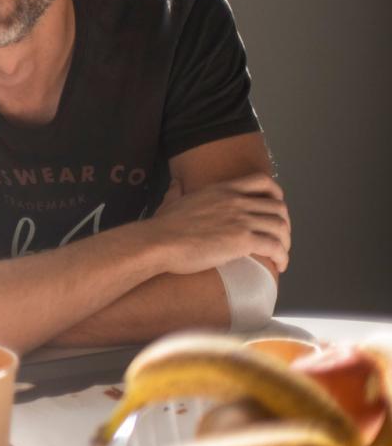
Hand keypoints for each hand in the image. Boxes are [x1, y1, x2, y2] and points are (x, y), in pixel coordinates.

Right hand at [148, 173, 290, 274]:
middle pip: (278, 206)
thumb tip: (175, 184)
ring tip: (281, 255)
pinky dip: (282, 257)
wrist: (160, 241)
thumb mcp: (172, 200)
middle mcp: (235, 200)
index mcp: (222, 189)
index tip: (277, 208)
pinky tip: (279, 265)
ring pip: (280, 227)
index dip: (277, 194)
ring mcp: (240, 219)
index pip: (262, 180)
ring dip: (286, 242)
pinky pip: (275, 247)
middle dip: (285, 224)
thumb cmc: (163, 225)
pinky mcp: (242, 240)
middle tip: (280, 239)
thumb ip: (177, 191)